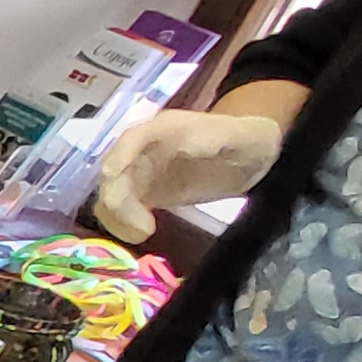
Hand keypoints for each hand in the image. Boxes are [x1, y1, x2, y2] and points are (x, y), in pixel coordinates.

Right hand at [92, 107, 286, 242]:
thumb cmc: (243, 140)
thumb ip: (211, 138)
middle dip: (118, 199)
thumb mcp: (235, 135)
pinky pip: (121, 210)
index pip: (131, 138)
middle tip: (142, 226)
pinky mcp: (145, 195)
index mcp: (163, 128)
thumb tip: (182, 144)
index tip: (111, 177)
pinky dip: (123, 224)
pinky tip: (142, 234)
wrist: (250, 155)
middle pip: (114, 172)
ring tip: (143, 233)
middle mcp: (143, 149)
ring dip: (117, 216)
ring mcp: (141, 173)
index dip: (118, 156)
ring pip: (111, 194)